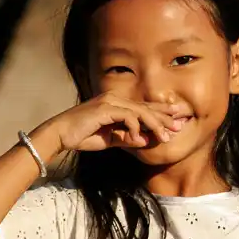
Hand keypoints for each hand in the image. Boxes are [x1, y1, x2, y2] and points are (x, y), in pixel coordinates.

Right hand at [44, 92, 186, 152]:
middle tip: (179, 125)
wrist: (60, 135)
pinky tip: (139, 139)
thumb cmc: (82, 136)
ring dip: (155, 124)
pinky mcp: (105, 108)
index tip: (175, 121)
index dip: (160, 113)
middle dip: (164, 116)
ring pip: (140, 111)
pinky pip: (127, 116)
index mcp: (117, 104)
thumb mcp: (110, 139)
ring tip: (166, 136)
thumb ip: (127, 138)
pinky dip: (135, 128)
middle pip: (145, 106)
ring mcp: (110, 101)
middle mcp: (115, 98)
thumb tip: (146, 140)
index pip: (143, 108)